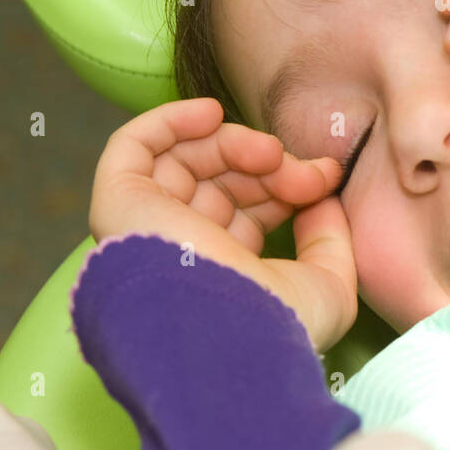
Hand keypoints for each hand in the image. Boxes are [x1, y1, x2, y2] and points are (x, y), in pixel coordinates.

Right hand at [89, 97, 355, 353]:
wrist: (225, 335)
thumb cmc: (276, 325)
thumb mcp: (328, 285)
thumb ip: (330, 238)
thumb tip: (323, 198)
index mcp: (224, 271)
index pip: (250, 209)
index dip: (287, 183)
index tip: (327, 178)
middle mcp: (183, 249)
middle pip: (222, 180)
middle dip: (270, 165)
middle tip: (306, 171)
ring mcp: (148, 227)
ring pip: (185, 159)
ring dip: (233, 143)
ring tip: (269, 152)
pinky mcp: (119, 205)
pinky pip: (132, 146)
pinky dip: (169, 120)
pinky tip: (210, 114)